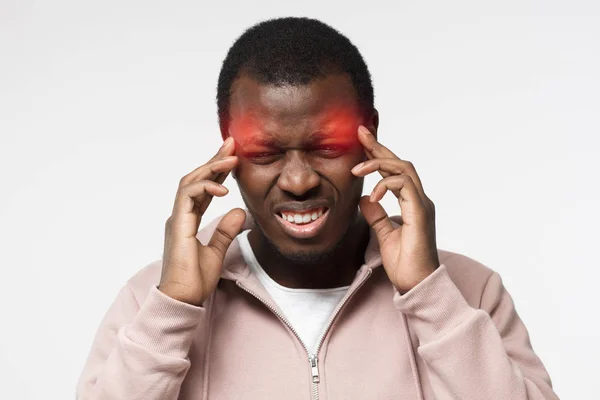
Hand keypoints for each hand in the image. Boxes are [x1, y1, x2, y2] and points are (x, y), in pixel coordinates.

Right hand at [158, 137, 245, 305]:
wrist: (183, 299)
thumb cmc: (195, 280)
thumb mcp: (217, 252)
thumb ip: (226, 231)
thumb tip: (240, 212)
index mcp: (188, 220)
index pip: (204, 188)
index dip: (217, 170)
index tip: (232, 155)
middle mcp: (181, 215)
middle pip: (196, 178)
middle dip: (213, 159)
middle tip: (231, 144)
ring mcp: (177, 219)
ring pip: (190, 182)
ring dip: (210, 167)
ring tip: (231, 158)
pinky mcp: (178, 225)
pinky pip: (188, 196)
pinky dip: (205, 187)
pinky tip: (223, 187)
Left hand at [351, 126, 439, 293]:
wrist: (417, 284)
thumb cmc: (405, 264)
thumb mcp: (383, 235)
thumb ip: (377, 215)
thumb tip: (364, 199)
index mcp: (411, 203)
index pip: (393, 171)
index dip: (378, 154)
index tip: (362, 140)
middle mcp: (419, 199)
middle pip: (399, 162)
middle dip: (379, 146)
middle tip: (361, 133)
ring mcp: (422, 204)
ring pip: (403, 168)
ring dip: (378, 164)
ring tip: (357, 170)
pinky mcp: (420, 212)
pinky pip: (404, 186)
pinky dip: (386, 185)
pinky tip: (372, 196)